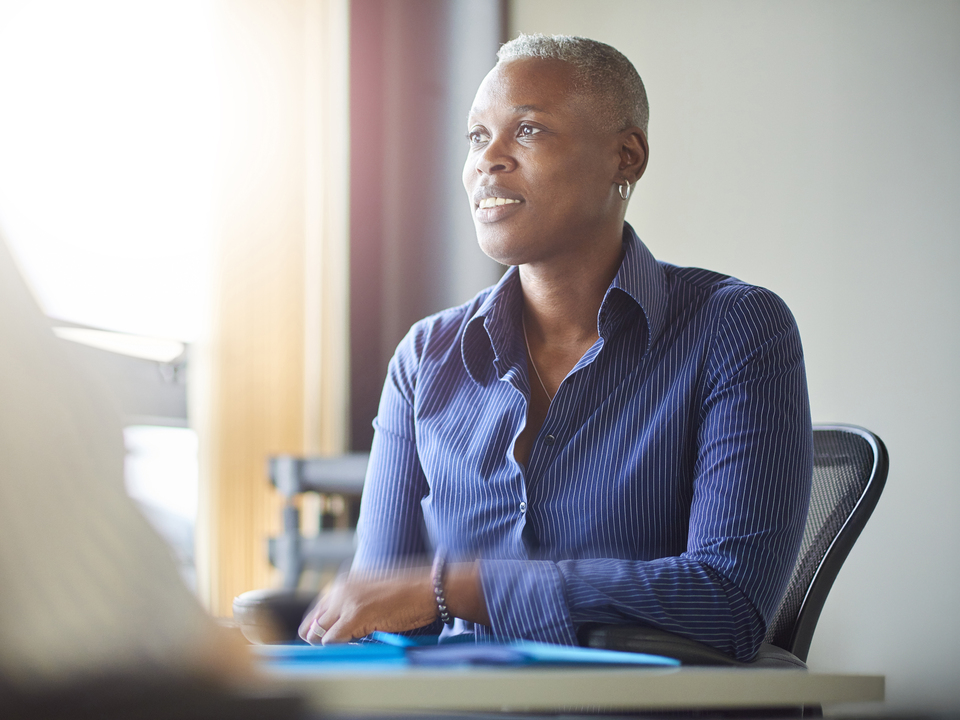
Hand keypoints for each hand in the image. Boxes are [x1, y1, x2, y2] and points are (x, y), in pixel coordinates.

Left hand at [298, 568, 436, 644]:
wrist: (429, 588)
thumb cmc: (408, 594)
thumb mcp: (372, 592)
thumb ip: (353, 603)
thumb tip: (339, 625)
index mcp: (344, 581)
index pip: (317, 609)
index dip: (319, 627)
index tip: (326, 638)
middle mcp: (340, 587)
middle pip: (312, 622)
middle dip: (318, 637)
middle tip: (333, 647)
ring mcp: (346, 600)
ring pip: (317, 632)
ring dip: (328, 643)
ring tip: (346, 645)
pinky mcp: (355, 615)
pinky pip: (331, 640)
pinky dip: (337, 647)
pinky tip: (353, 645)